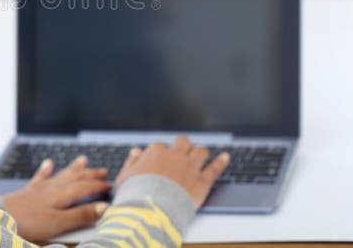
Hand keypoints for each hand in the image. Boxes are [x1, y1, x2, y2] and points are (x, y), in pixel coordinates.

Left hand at [1, 155, 111, 240]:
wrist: (2, 217)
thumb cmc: (30, 222)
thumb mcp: (59, 223)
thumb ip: (81, 215)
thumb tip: (104, 207)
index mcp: (62, 194)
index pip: (85, 187)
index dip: (99, 186)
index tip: (111, 186)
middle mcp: (53, 187)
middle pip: (76, 177)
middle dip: (90, 174)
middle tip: (103, 171)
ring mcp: (40, 188)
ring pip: (62, 174)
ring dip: (74, 168)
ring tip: (83, 160)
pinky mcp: (28, 191)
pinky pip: (40, 177)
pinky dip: (46, 169)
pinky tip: (48, 163)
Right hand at [115, 136, 230, 208]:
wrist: (151, 210)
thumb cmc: (136, 195)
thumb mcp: (125, 176)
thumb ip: (132, 162)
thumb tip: (136, 152)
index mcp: (156, 152)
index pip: (162, 146)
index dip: (163, 154)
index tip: (163, 161)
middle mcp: (175, 156)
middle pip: (184, 142)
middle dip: (184, 146)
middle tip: (184, 153)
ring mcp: (190, 167)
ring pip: (201, 151)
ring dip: (201, 152)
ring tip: (202, 155)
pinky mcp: (202, 181)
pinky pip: (215, 168)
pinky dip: (221, 162)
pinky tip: (226, 157)